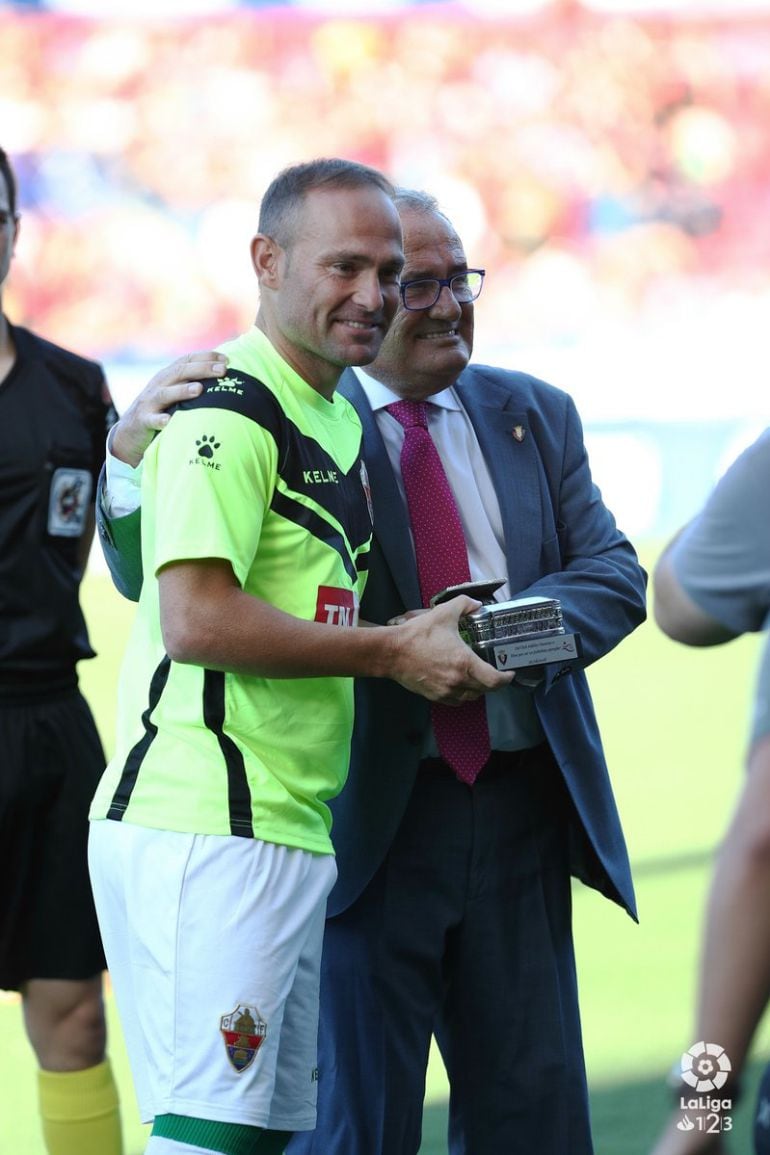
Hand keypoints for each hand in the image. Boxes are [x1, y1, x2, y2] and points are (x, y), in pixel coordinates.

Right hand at [111, 351, 227, 466]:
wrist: (130, 431)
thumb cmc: (161, 410)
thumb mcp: (174, 393)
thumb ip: (193, 384)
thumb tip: (225, 378)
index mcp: (168, 376)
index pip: (187, 360)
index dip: (206, 357)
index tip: (227, 359)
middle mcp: (159, 384)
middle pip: (180, 372)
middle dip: (202, 369)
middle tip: (222, 371)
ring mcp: (149, 402)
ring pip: (165, 394)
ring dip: (182, 391)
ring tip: (199, 389)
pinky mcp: (143, 420)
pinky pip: (152, 420)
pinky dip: (159, 420)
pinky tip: (168, 421)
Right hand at [389, 596, 514, 703]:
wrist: (392, 652)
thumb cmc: (418, 634)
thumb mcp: (443, 613)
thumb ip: (464, 605)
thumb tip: (476, 604)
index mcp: (465, 663)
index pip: (494, 680)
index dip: (506, 679)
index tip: (509, 673)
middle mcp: (458, 681)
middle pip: (485, 690)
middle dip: (493, 683)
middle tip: (495, 674)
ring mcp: (446, 691)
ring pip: (470, 697)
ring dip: (477, 690)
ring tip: (477, 678)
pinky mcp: (434, 696)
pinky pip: (455, 701)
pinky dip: (462, 695)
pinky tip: (459, 684)